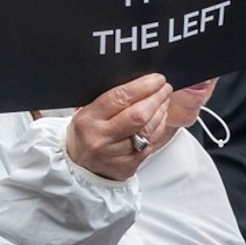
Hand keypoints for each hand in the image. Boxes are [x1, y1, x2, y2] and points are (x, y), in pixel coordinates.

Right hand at [64, 75, 187, 181]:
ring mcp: (115, 154)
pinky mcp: (129, 165)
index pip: (120, 98)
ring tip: (165, 99)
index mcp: (88, 120)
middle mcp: (101, 138)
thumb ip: (109, 99)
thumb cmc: (87, 133)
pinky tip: (161, 117)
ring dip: (161, 110)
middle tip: (165, 87)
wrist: (80, 164)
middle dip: (157, 97)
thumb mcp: (87, 112)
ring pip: (147, 129)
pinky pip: (151, 142)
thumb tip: (139, 81)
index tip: (156, 79)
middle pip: (138, 115)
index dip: (143, 86)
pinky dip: (159, 126)